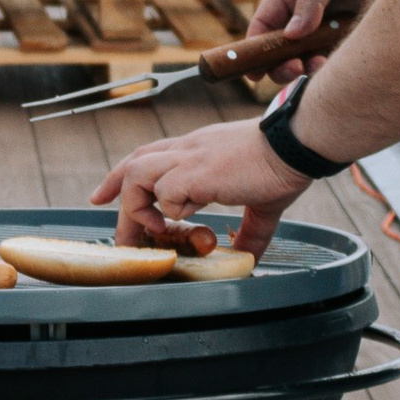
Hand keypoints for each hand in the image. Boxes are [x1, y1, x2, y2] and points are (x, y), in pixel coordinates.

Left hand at [92, 118, 310, 262]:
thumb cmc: (283, 165)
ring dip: (139, 206)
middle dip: (117, 199)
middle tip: (123, 237)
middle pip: (132, 165)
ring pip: (137, 174)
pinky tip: (189, 220)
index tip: (103, 196)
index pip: (147, 155)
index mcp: (198, 151)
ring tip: (157, 229)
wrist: (295, 142)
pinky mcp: (197, 173)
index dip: (122, 176)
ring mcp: (190, 159)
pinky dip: (169, 211)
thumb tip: (246, 256)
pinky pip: (165, 193)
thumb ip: (249, 231)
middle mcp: (187, 150)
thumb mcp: (260, 203)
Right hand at [243, 0, 399, 71]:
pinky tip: (339, 66)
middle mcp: (302, 15)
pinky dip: (333, 68)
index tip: (256, 72)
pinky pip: (335, 60)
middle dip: (281, 66)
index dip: (254, 50)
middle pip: (280, 51)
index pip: (263, 26)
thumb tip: (293, 34)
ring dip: (308, 70)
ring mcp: (325, 29)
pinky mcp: (348, 38)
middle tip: (294, 69)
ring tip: (319, 66)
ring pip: (307, 60)